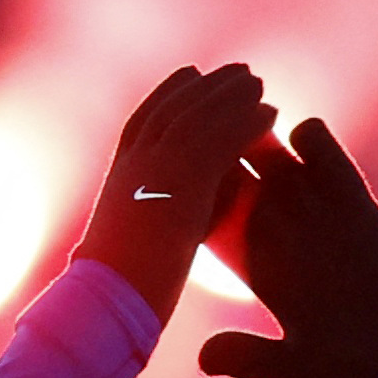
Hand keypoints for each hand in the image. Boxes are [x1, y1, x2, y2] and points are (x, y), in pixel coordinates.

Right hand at [69, 65, 273, 326]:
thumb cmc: (106, 297)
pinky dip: (248, 121)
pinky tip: (273, 111)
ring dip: (231, 96)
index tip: (189, 77)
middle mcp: (136, 165)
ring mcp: (158, 170)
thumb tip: (123, 244)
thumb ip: (128, 232)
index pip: (142, 122)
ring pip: (200, 117)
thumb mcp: (114, 251)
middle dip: (204, 87)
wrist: (104, 305)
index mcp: (119, 179)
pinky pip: (223, 139)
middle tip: (235, 72)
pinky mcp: (185, 183)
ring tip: (259, 84)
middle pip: (173, 109)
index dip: (167, 96)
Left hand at [194, 117, 377, 377]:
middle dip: (213, 157)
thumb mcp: (294, 367)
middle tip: (218, 156)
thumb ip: (247, 356)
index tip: (184, 199)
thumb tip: (203, 360)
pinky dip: (305, 133)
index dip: (187, 202)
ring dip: (254, 131)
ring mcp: (311, 207)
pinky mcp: (350, 192)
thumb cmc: (353, 368)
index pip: (202, 218)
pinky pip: (314, 138)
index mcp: (253, 266)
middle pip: (223, 172)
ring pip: (262, 144)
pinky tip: (309, 149)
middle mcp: (277, 230)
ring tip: (261, 142)